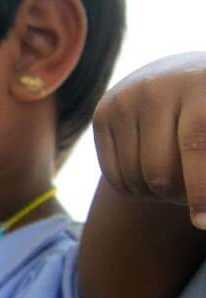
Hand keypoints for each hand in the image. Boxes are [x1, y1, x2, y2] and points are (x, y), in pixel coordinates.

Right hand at [92, 52, 205, 227]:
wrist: (181, 74)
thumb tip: (204, 215)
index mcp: (199, 86)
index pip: (195, 145)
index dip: (200, 190)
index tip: (203, 222)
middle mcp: (155, 89)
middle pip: (159, 171)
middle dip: (180, 197)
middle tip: (194, 197)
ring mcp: (123, 100)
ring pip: (134, 179)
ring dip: (157, 196)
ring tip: (177, 183)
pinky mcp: (102, 114)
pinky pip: (114, 176)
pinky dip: (135, 190)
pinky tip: (152, 176)